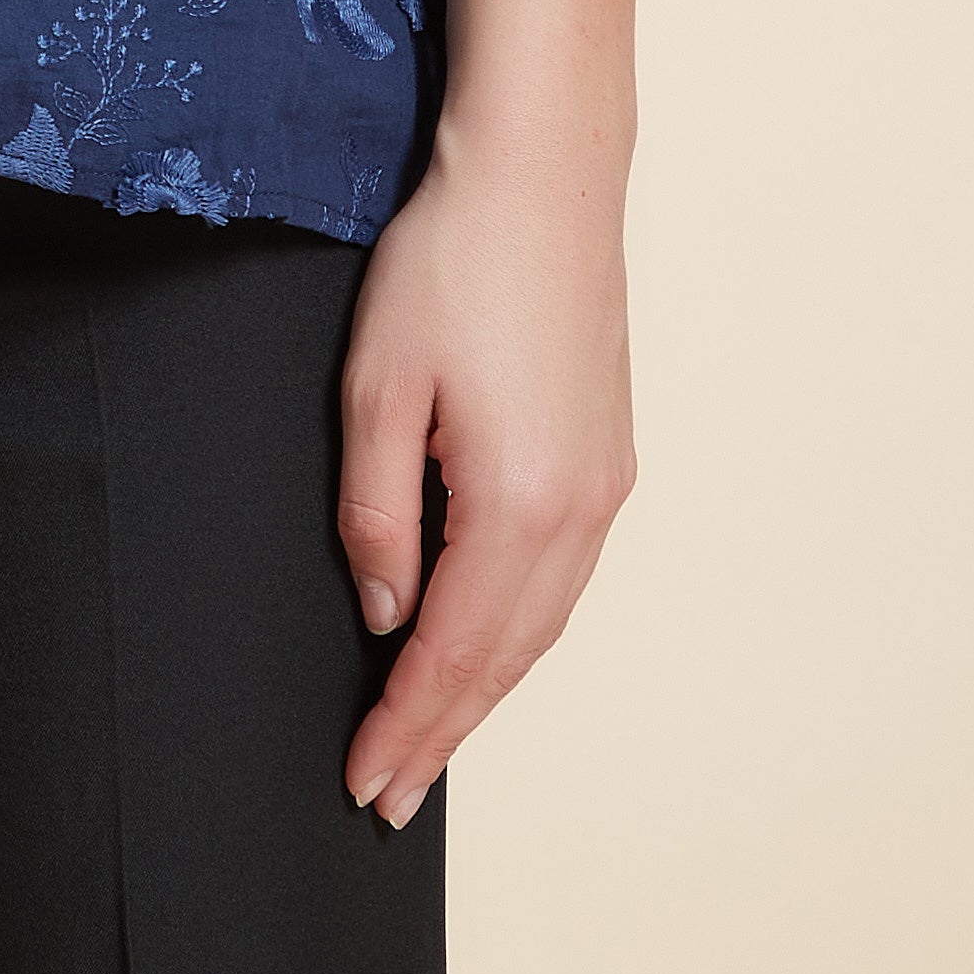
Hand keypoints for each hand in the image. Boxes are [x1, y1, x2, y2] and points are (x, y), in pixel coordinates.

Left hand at [333, 116, 637, 829]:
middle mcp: (579, 513)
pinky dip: (517, 632)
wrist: (542, 177)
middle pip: (504, 659)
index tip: (363, 782)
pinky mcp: (609, 456)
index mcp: (517, 506)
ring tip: (431, 740)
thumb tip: (386, 612)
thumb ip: (375, 513)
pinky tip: (485, 645)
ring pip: (540, 625)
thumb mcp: (376, 388)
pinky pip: (560, 580)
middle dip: (444, 733)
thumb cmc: (450, 264)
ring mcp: (605, 486)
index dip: (404, 725)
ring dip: (485, 690)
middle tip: (390, 797)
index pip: (450, 653)